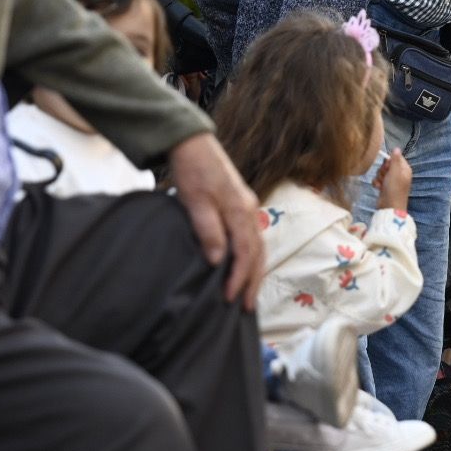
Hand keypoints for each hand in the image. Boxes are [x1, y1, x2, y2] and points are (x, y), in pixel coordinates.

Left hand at [169, 132, 264, 308]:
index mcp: (240, 211)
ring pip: (257, 246)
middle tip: (246, 308)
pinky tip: (242, 266)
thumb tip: (219, 261)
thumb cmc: (192, 170)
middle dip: (253, 282)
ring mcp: (247, 207)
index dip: (239, 278)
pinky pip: (251, 237)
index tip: (230, 299)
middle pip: (258, 253)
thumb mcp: (195, 201)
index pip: (246, 253)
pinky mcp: (240, 205)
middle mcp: (249, 211)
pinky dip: (250, 257)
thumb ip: (208, 230)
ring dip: (254, 271)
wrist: (192, 142)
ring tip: (247, 293)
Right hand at [373, 148, 412, 212]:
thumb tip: (397, 148)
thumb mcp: (395, 172)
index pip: (396, 157)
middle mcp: (399, 174)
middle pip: (387, 164)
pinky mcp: (385, 186)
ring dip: (379, 177)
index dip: (389, 161)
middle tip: (385, 176)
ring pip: (381, 172)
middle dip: (383, 170)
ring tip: (381, 184)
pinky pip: (378, 179)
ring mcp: (392, 181)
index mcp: (405, 169)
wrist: (389, 207)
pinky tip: (378, 188)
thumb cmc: (394, 189)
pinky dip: (377, 183)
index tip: (387, 166)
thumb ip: (395, 160)